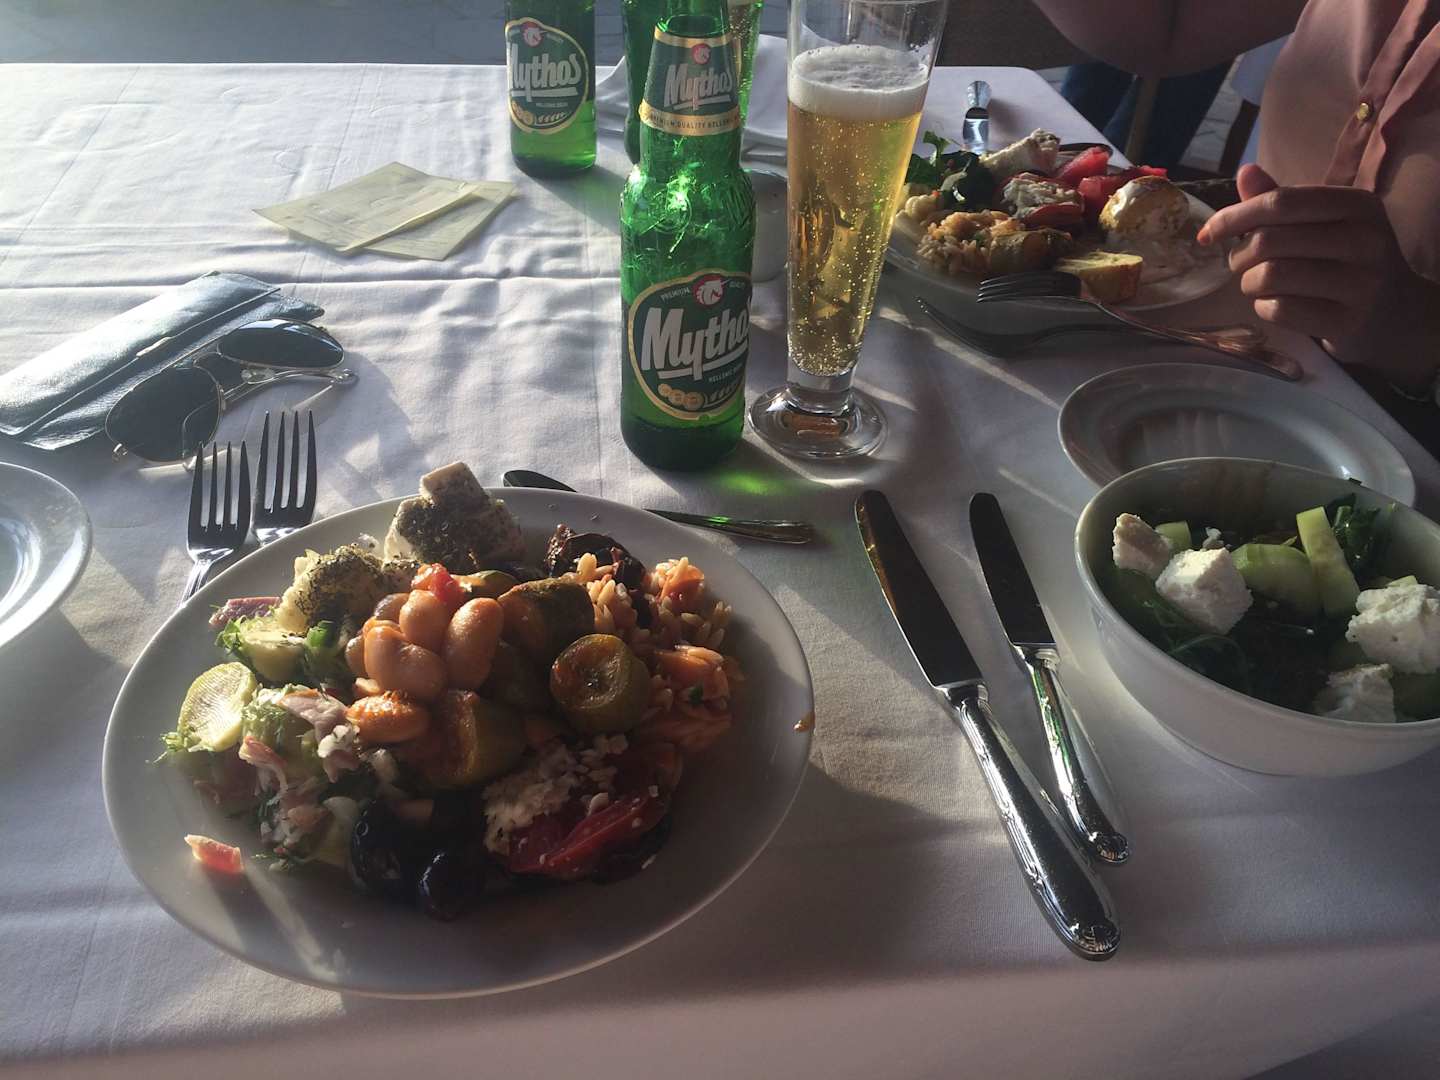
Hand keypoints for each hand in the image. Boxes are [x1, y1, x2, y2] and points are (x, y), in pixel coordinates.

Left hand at [1196, 164, 1402, 342]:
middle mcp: (1364, 239)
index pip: (1280, 202)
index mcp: (1356, 205)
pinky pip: (1280, 310)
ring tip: (1258, 285)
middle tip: (1240, 265)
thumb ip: (1282, 201)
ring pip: (1271, 276)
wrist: (1396, 312)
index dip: (1234, 217)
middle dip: (1240, 256)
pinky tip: (1275, 305)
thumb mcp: (1323, 224)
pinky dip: (1264, 308)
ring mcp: (1360, 282)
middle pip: (1269, 241)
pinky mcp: (1347, 321)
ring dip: (1249, 284)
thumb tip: (1245, 171)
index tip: (1207, 233)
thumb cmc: (1346, 261)